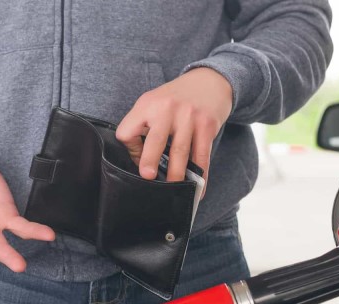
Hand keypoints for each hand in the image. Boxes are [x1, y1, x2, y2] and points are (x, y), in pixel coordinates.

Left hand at [116, 67, 232, 190]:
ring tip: (173, 188)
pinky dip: (201, 174)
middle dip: (150, 160)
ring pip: (180, 151)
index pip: (128, 130)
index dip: (130, 148)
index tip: (137, 158)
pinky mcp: (207, 125)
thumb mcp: (154, 103)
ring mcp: (189, 116)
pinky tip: (198, 187)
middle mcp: (167, 108)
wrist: (210, 81)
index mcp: (147, 104)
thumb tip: (140, 160)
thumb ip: (143, 126)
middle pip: (155, 140)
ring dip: (176, 174)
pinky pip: (202, 155)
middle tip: (148, 177)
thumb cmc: (178, 98)